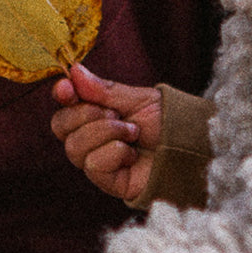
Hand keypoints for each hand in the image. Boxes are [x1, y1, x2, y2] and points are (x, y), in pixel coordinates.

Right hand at [51, 64, 162, 202]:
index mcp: (95, 113)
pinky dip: (115, 152)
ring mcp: (97, 160)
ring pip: (74, 146)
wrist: (190, 147)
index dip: (61, 94)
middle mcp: (91, 137)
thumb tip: (74, 71)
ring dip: (105, 132)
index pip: (64, 105)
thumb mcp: (136, 99)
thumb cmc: (166, 122)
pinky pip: (93, 164)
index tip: (67, 87)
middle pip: (61, 126)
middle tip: (115, 112)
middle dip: (85, 114)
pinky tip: (132, 153)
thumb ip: (103, 90)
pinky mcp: (108, 181)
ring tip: (132, 132)